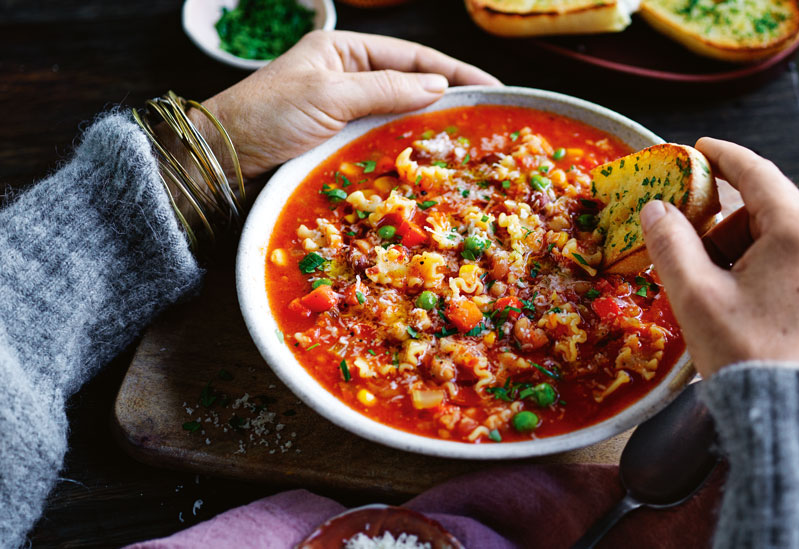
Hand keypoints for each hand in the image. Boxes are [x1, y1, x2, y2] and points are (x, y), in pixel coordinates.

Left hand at [194, 30, 499, 177]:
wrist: (218, 161)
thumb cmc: (265, 118)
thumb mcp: (328, 97)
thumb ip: (386, 89)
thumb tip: (440, 87)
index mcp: (344, 51)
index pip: (413, 56)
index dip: (455, 72)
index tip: (492, 88)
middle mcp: (347, 77)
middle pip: (410, 84)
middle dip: (448, 99)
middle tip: (488, 119)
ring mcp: (343, 111)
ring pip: (398, 115)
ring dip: (429, 128)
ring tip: (465, 144)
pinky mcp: (337, 142)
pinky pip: (381, 141)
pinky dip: (406, 150)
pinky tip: (426, 163)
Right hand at [639, 138, 798, 377]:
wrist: (797, 420)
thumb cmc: (747, 356)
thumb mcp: (696, 296)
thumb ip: (670, 242)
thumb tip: (655, 208)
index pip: (756, 173)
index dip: (721, 157)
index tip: (697, 149)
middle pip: (766, 209)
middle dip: (722, 225)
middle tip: (687, 249)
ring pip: (781, 236)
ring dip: (741, 250)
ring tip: (713, 291)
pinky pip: (798, 260)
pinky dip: (764, 267)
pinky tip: (741, 299)